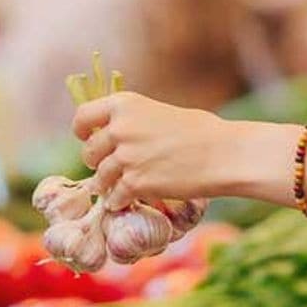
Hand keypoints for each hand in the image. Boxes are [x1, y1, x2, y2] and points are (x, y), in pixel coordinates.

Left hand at [72, 92, 297, 206]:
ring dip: (111, 185)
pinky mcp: (135, 184)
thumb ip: (132, 121)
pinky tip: (132, 200)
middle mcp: (120, 128)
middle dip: (100, 163)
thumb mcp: (159, 111)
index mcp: (124, 104)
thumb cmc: (202, 131)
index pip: (82, 117)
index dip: (83, 131)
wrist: (223, 154)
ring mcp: (125, 157)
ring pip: (100, 179)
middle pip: (89, 153)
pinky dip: (121, 202)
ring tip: (127, 186)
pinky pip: (115, 198)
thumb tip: (111, 133)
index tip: (89, 139)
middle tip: (117, 168)